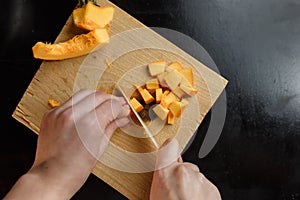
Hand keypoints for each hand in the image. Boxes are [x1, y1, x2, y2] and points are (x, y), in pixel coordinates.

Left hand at [4, 89, 129, 199]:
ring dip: (96, 98)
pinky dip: (81, 104)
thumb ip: (112, 127)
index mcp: (89, 125)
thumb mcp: (100, 147)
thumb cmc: (74, 169)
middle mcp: (73, 115)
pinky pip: (70, 101)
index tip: (124, 110)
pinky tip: (86, 111)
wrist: (52, 176)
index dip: (121, 107)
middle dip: (110, 100)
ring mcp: (60, 113)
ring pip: (84, 93)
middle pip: (99, 95)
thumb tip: (122, 118)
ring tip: (101, 107)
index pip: (111, 105)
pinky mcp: (51, 114)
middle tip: (116, 107)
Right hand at [150, 138, 220, 199]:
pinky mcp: (212, 188)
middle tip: (177, 192)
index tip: (169, 149)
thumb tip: (165, 174)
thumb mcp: (157, 193)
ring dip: (192, 185)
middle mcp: (184, 172)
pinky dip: (202, 192)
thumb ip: (163, 178)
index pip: (169, 146)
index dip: (169, 148)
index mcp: (165, 173)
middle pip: (184, 166)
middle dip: (182, 175)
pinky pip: (205, 185)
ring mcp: (200, 180)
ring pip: (196, 176)